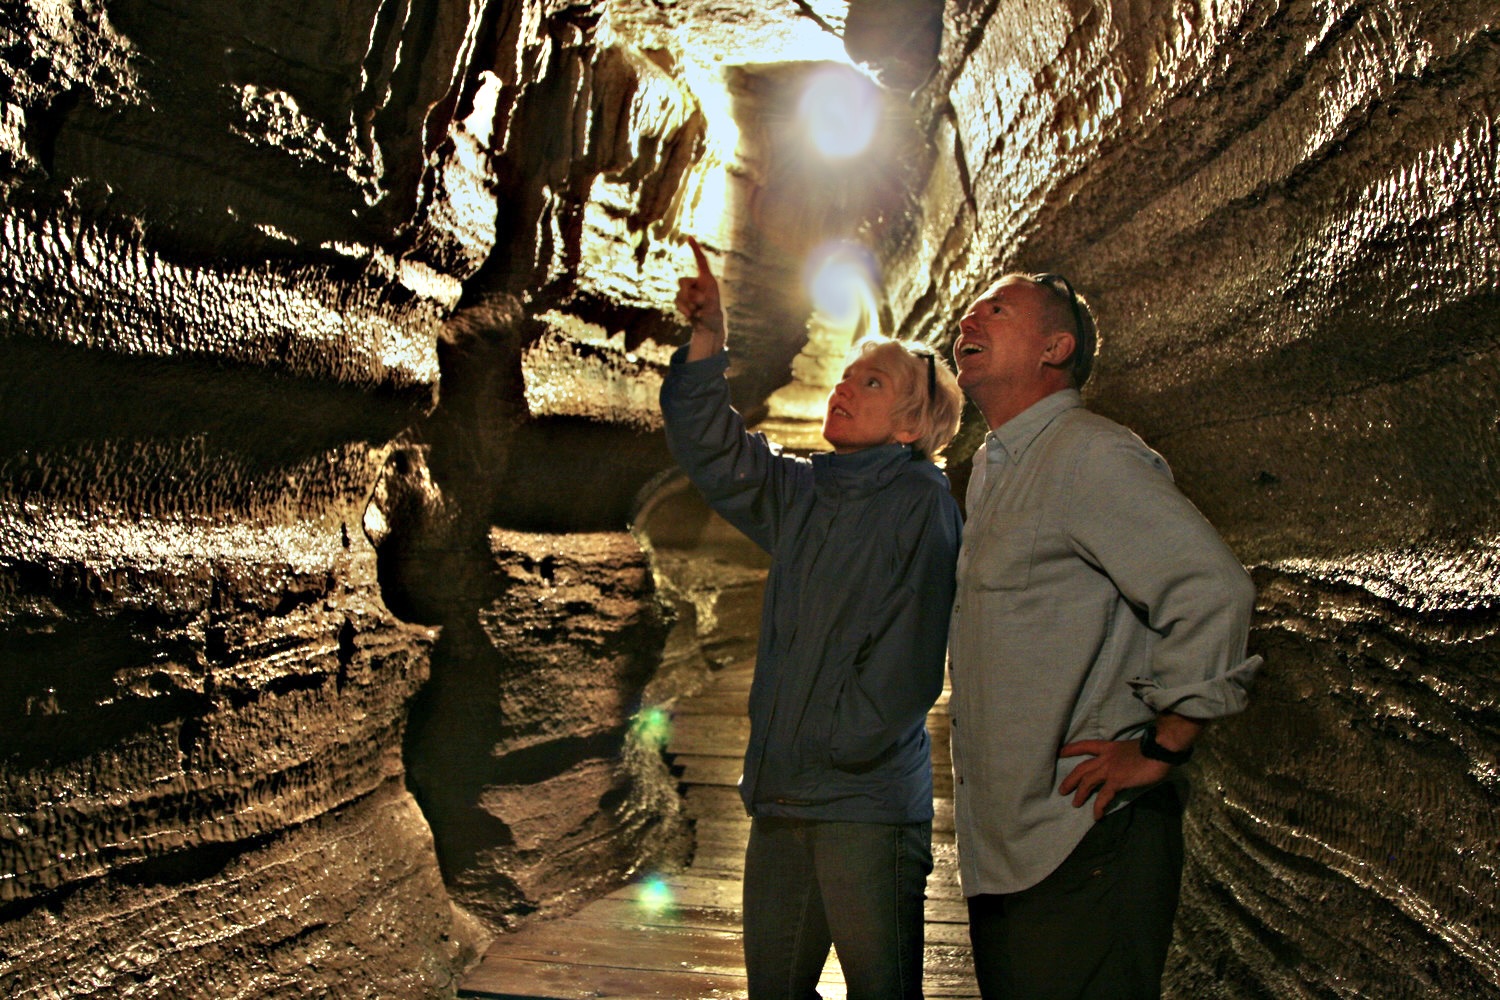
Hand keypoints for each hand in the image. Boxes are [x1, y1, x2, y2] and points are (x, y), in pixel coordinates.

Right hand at [675, 235, 724, 356]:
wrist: (710, 325)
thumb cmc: (714, 312)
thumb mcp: (710, 303)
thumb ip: (698, 297)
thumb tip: (686, 297)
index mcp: (706, 278)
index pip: (700, 260)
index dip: (695, 248)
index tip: (689, 237)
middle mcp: (695, 281)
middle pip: (682, 281)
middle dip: (688, 294)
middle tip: (700, 304)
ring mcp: (686, 290)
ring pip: (679, 294)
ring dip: (688, 305)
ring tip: (698, 312)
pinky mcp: (681, 299)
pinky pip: (677, 302)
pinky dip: (684, 309)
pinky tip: (692, 315)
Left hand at [1057, 737, 1170, 820]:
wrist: (1159, 749)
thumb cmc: (1151, 748)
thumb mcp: (1131, 749)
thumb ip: (1124, 757)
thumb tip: (1126, 765)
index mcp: (1109, 747)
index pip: (1086, 746)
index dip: (1072, 749)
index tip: (1060, 752)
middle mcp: (1106, 757)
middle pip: (1081, 768)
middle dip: (1070, 779)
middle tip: (1062, 790)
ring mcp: (1110, 769)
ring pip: (1087, 782)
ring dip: (1080, 794)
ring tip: (1075, 804)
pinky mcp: (1117, 780)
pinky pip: (1104, 796)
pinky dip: (1098, 807)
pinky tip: (1097, 815)